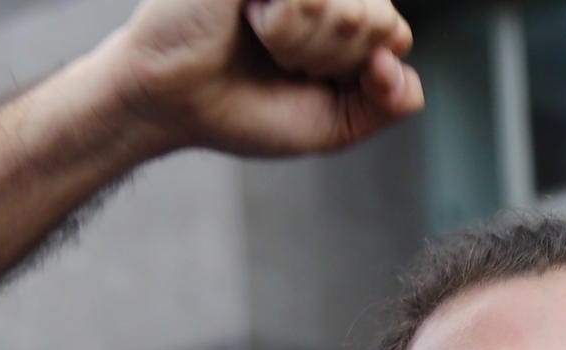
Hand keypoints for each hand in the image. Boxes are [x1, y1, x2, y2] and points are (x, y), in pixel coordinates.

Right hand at [104, 0, 422, 156]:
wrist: (168, 102)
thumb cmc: (240, 107)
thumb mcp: (331, 123)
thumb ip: (387, 103)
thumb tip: (397, 65)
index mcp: (347, 9)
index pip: (394, 36)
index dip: (353, 73)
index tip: (302, 78)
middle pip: (379, 21)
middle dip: (326, 59)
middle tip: (273, 57)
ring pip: (349, 9)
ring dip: (300, 42)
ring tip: (258, 36)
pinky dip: (282, 22)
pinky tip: (247, 15)